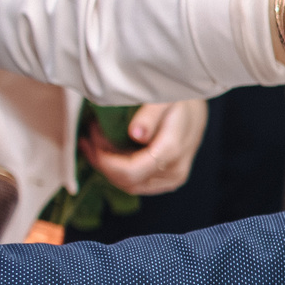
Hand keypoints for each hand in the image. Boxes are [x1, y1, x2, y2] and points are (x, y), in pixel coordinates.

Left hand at [82, 99, 206, 195]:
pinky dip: (118, 171)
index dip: (104, 160)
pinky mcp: (167, 181)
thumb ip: (150, 115)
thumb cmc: (179, 100)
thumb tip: (135, 134)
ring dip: (107, 167)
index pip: (130, 172)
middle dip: (102, 161)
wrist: (195, 109)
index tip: (92, 136)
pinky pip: (137, 183)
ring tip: (94, 143)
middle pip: (126, 181)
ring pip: (129, 185)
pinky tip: (107, 153)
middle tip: (89, 136)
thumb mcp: (164, 99)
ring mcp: (172, 179)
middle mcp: (174, 172)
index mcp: (172, 152)